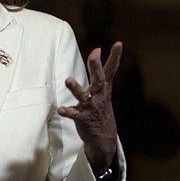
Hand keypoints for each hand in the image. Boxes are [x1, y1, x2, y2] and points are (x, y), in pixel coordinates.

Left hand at [58, 41, 122, 172]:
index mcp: (103, 88)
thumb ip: (99, 71)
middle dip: (96, 66)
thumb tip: (97, 50)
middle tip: (95, 54)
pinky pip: (75, 114)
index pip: (111, 69)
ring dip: (76, 87)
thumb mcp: (103, 89)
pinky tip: (61, 109)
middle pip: (99, 79)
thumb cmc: (100, 107)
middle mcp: (99, 95)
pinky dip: (68, 111)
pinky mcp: (83, 118)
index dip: (115, 56)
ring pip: (84, 95)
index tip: (118, 43)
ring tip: (68, 79)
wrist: (103, 137)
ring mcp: (91, 107)